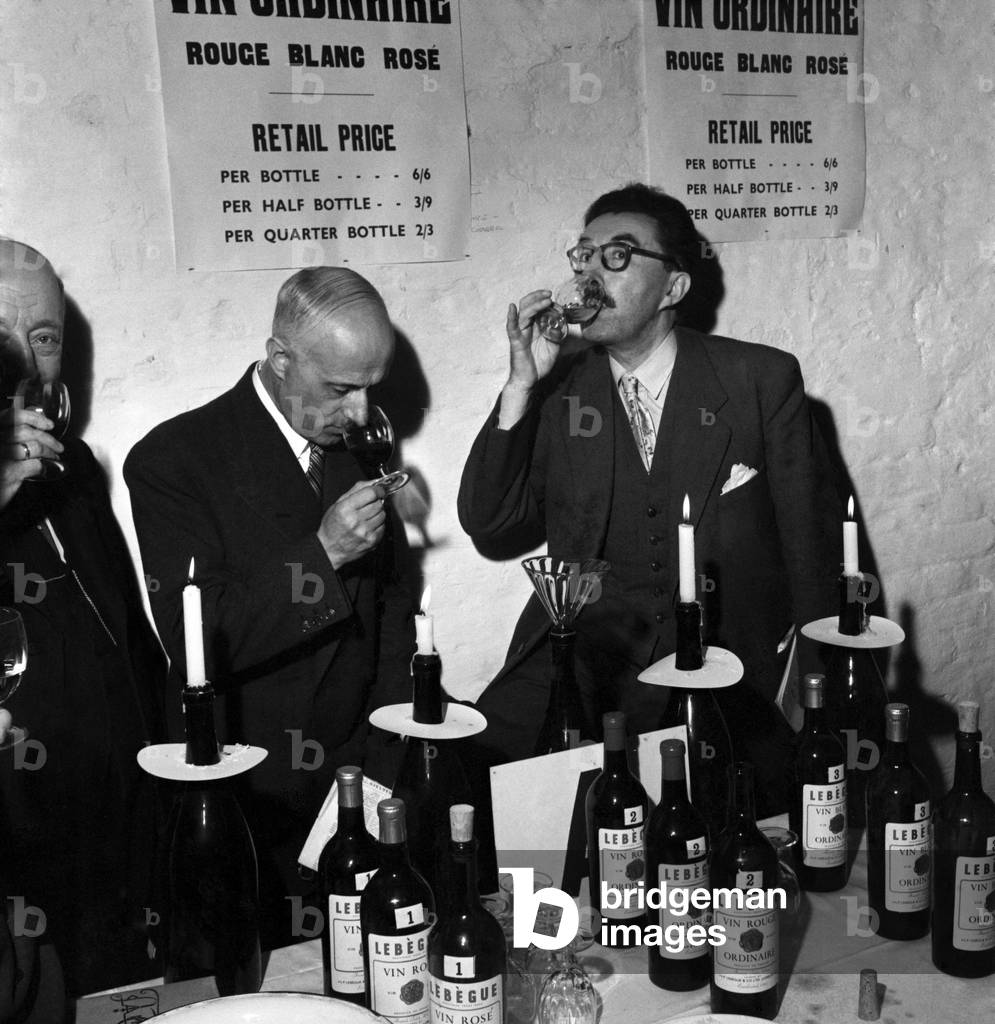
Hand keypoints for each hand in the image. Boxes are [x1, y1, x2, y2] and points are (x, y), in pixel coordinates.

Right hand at [0, 405, 63, 510]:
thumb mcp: (2, 448)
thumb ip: (14, 435)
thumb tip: (37, 422)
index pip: (12, 416)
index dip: (34, 417)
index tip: (49, 424)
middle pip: (25, 431)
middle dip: (47, 438)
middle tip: (58, 446)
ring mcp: (0, 456)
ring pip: (33, 447)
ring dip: (49, 452)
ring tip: (54, 458)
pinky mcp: (7, 473)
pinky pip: (35, 464)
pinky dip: (46, 466)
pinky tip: (48, 469)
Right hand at [318, 481, 386, 568]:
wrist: (330, 549)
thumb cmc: (332, 526)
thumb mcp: (338, 503)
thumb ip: (357, 490)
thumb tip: (373, 482)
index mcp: (345, 509)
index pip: (371, 493)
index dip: (378, 490)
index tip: (379, 490)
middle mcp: (355, 520)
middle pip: (378, 503)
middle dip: (376, 502)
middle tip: (368, 505)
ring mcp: (364, 532)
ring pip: (383, 514)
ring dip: (378, 513)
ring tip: (366, 517)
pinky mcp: (371, 540)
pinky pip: (383, 526)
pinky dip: (378, 524)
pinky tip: (368, 526)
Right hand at [497, 290, 565, 429]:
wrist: (529, 380)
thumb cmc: (539, 363)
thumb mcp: (554, 346)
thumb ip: (558, 334)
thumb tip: (563, 322)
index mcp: (534, 326)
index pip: (538, 307)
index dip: (546, 302)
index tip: (557, 302)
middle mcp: (526, 326)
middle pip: (528, 304)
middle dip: (538, 296)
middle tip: (549, 293)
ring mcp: (520, 332)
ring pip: (524, 312)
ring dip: (534, 303)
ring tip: (546, 300)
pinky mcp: (516, 341)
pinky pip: (511, 327)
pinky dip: (511, 317)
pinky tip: (512, 308)